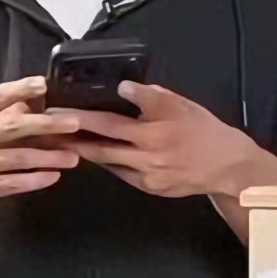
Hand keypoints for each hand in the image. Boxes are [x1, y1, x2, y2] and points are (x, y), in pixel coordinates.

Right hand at [0, 76, 79, 210]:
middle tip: (73, 123)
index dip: (19, 89)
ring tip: (73, 156)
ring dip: (48, 157)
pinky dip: (34, 180)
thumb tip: (27, 103)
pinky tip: (53, 176)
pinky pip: (12, 183)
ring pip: (18, 158)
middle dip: (46, 125)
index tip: (42, 84)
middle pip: (13, 127)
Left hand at [61, 81, 258, 197]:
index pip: (106, 124)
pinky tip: (96, 154)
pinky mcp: (150, 189)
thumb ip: (148, 96)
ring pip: (108, 164)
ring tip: (63, 142)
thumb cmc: (203, 129)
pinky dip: (108, 163)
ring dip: (86, 153)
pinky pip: (122, 174)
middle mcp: (145, 159)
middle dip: (72, 140)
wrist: (228, 166)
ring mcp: (146, 178)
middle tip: (48, 132)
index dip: (79, 119)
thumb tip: (122, 88)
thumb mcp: (179, 104)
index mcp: (151, 134)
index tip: (56, 113)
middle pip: (100, 149)